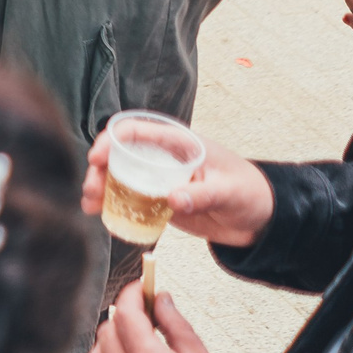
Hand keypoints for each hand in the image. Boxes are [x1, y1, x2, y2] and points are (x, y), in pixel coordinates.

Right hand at [79, 126, 272, 248]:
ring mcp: (159, 180)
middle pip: (120, 156)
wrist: (261, 221)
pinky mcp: (159, 201)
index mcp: (179, 143)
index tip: (97, 159)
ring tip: (91, 206)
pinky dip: (113, 206)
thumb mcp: (229, 191)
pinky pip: (130, 200)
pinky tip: (101, 216)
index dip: (111, 140)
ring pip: (119, 178)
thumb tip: (173, 199)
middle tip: (92, 190)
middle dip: (99, 170)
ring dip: (101, 188)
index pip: (136, 131)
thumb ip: (202, 194)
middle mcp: (163, 158)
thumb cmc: (250, 193)